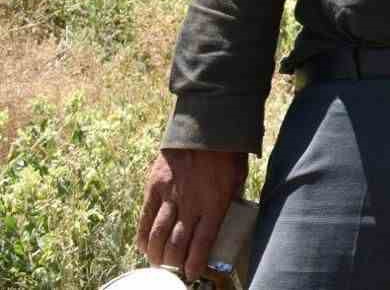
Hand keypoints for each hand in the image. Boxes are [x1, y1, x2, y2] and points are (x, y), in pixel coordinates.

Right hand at [137, 148, 247, 281]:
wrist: (206, 124)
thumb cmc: (227, 151)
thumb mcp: (237, 178)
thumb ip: (229, 199)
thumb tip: (226, 216)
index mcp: (216, 203)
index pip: (202, 243)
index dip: (195, 263)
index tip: (191, 273)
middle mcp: (192, 203)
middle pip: (177, 243)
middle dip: (173, 262)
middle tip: (173, 269)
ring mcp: (171, 195)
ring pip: (158, 234)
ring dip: (156, 253)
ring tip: (157, 262)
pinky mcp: (155, 186)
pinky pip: (145, 217)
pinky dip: (142, 235)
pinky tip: (143, 246)